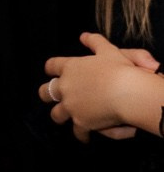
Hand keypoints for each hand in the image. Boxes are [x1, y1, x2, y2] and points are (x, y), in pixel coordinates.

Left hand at [41, 32, 159, 141]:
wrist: (126, 92)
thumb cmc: (119, 69)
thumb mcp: (107, 50)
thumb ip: (94, 42)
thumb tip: (84, 35)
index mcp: (70, 68)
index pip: (51, 66)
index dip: (51, 69)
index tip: (52, 71)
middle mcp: (66, 88)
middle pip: (45, 92)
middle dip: (47, 94)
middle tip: (51, 96)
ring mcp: (71, 106)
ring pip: (56, 114)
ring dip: (61, 115)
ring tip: (66, 116)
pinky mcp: (81, 122)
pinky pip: (77, 132)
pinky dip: (81, 135)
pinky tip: (84, 136)